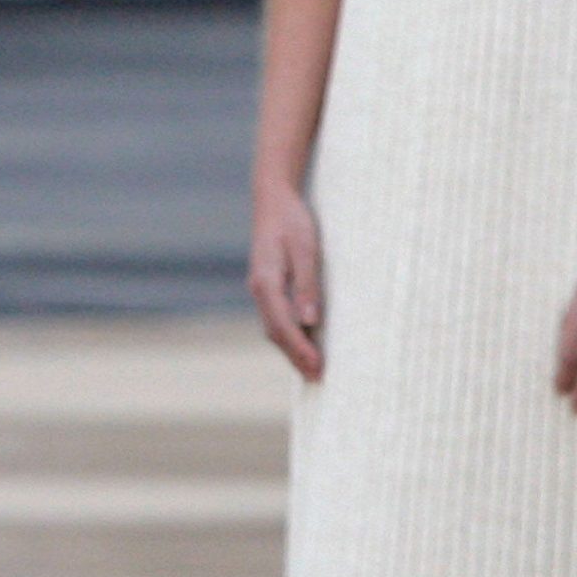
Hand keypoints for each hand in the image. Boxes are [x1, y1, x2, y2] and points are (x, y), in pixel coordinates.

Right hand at [249, 180, 324, 378]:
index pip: (282, 325)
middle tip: (318, 378)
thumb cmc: (292, 220)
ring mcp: (260, 288)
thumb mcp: (305, 248)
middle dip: (295, 357)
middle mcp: (258, 289)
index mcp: (266, 281)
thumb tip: (310, 322)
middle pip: (275, 332)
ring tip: (312, 369)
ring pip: (273, 327)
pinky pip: (275, 317)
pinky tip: (303, 342)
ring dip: (291, 349)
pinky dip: (288, 335)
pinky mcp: (267, 286)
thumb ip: (307, 285)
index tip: (318, 368)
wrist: (273, 198)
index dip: (300, 350)